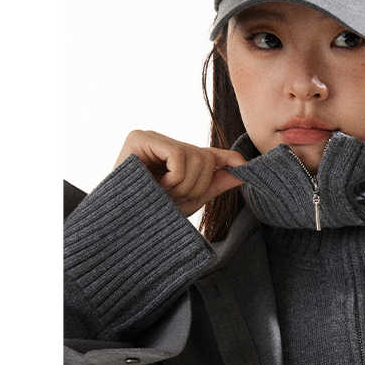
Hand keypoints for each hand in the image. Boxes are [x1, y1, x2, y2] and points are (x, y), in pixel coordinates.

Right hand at [114, 129, 245, 215]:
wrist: (120, 226)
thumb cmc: (150, 214)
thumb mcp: (188, 200)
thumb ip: (213, 184)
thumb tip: (243, 171)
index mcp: (173, 156)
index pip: (208, 153)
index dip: (228, 160)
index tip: (244, 167)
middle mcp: (163, 142)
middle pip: (205, 158)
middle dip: (196, 186)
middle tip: (174, 198)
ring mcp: (151, 137)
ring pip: (194, 157)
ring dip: (183, 186)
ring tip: (163, 194)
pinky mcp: (140, 137)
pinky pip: (178, 157)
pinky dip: (174, 179)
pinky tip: (157, 186)